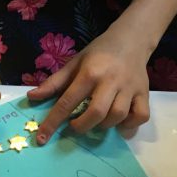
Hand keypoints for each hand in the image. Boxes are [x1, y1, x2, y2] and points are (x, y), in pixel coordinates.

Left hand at [27, 23, 150, 143]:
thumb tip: (31, 98)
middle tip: (75, 126)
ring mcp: (129, 88)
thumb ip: (54, 82)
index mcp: (89, 73)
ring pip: (118, 116)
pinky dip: (130, 125)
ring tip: (96, 121)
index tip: (42, 138)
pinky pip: (140, 116)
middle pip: (96, 112)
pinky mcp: (144, 93)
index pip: (67, 101)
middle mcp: (110, 80)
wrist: (132, 38)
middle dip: (82, 126)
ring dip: (104, 125)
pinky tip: (120, 123)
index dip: (53, 122)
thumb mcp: (74, 63)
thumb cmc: (99, 53)